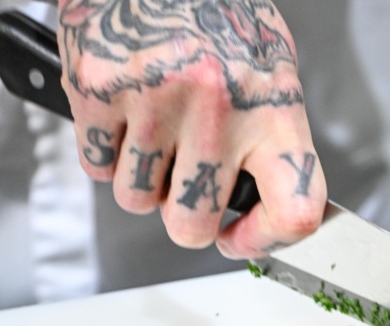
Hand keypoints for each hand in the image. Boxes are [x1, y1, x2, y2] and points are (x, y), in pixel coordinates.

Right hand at [56, 0, 325, 256]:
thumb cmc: (220, 12)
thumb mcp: (270, 72)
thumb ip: (270, 141)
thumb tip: (269, 210)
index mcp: (273, 109)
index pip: (294, 210)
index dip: (266, 240)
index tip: (242, 237)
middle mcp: (218, 108)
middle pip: (190, 226)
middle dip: (184, 215)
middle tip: (185, 182)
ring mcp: (155, 99)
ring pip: (134, 200)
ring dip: (142, 179)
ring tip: (156, 130)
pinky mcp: (98, 88)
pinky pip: (95, 166)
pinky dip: (106, 151)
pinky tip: (125, 114)